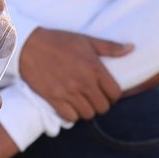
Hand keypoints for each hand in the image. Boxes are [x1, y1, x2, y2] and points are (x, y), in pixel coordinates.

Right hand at [18, 27, 132, 120]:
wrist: (26, 45)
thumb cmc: (57, 41)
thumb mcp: (85, 40)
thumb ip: (110, 47)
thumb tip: (132, 49)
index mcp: (94, 68)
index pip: (115, 93)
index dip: (113, 95)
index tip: (105, 92)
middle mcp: (83, 82)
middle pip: (103, 107)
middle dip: (100, 104)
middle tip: (92, 97)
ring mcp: (68, 92)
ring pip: (88, 114)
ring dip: (86, 110)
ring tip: (81, 102)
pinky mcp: (53, 98)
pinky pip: (70, 117)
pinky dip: (71, 114)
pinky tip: (69, 105)